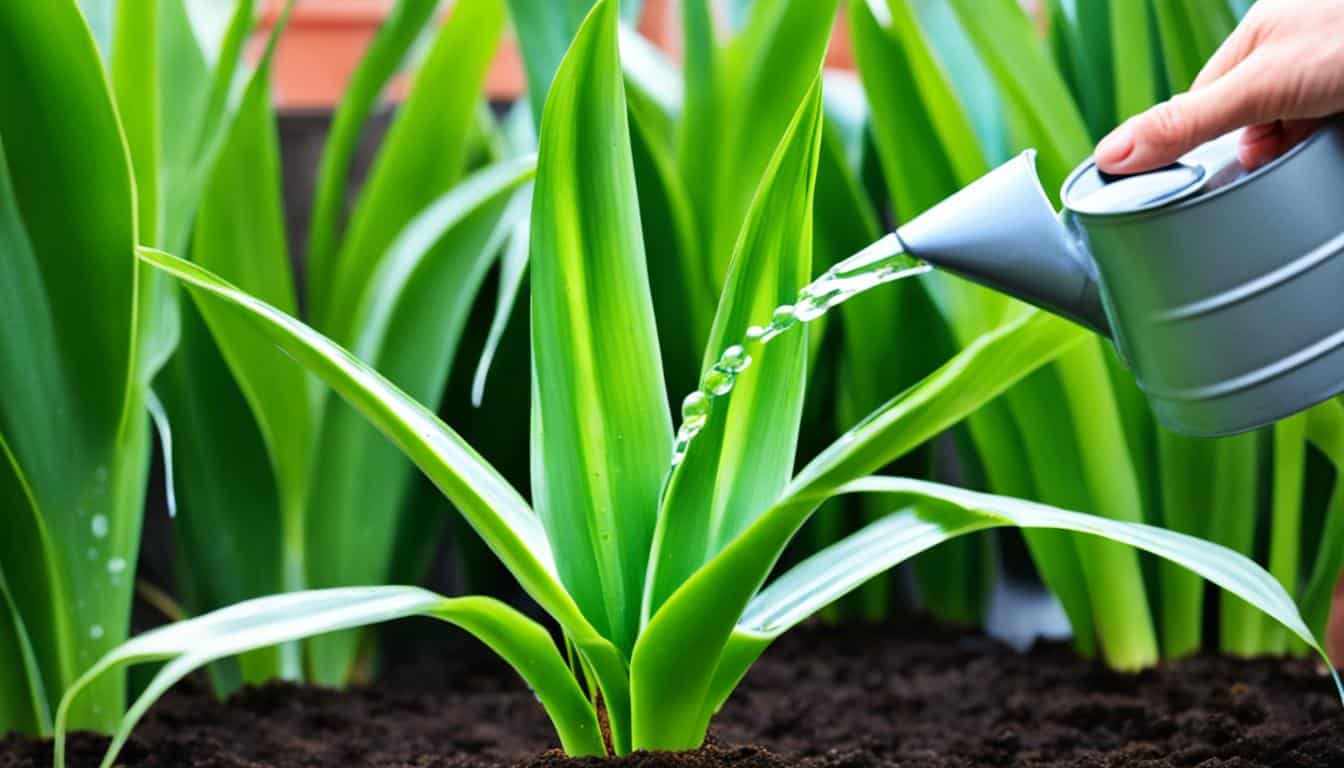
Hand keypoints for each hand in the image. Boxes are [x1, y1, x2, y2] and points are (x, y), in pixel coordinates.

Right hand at [1095, 0, 1343, 173]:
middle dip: (1265, 155)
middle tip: (1276, 171)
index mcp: (1260, 39)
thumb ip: (1189, 121)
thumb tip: (1113, 154)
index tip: (1199, 185)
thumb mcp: (1263, 84)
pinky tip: (1341, 151)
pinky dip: (1336, 151)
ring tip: (1323, 154)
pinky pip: (1333, 139)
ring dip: (1308, 155)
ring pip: (1304, 132)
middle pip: (1259, 122)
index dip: (1202, 147)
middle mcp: (1300, 53)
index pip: (1206, 105)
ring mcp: (1334, 76)